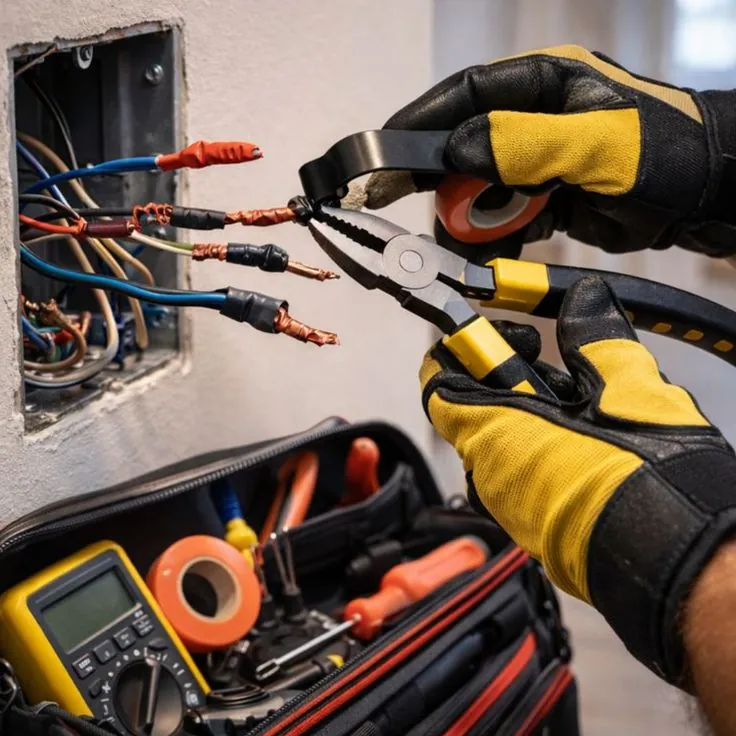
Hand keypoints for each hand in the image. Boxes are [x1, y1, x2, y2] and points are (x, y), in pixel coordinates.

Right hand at [367, 45, 735, 256]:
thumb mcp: (600, 144)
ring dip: (468, 221)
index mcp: (542, 85)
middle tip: (405, 212)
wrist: (707, 196)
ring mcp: (535, 163)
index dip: (419, 122)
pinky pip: (503, 221)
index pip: (465, 95)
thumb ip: (528, 144)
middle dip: (439, 185)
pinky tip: (495, 256)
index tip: (382, 151)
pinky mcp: (544, 200)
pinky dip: (494, 241)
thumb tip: (457, 153)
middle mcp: (531, 121)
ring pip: (478, 192)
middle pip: (462, 149)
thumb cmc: (665, 154)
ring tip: (467, 247)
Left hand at [420, 275, 735, 684]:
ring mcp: (510, 509)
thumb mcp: (629, 389)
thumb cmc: (648, 483)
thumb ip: (597, 338)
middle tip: (560, 366)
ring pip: (504, 442)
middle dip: (513, 379)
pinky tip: (592, 444)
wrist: (680, 567)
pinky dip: (547, 449)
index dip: (466, 350)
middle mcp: (490, 476)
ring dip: (535, 413)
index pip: (439, 382)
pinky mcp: (535, 530)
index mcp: (495, 435)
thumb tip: (586, 299)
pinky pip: (524, 477)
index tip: (505, 337)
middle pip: (476, 409)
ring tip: (587, 406)